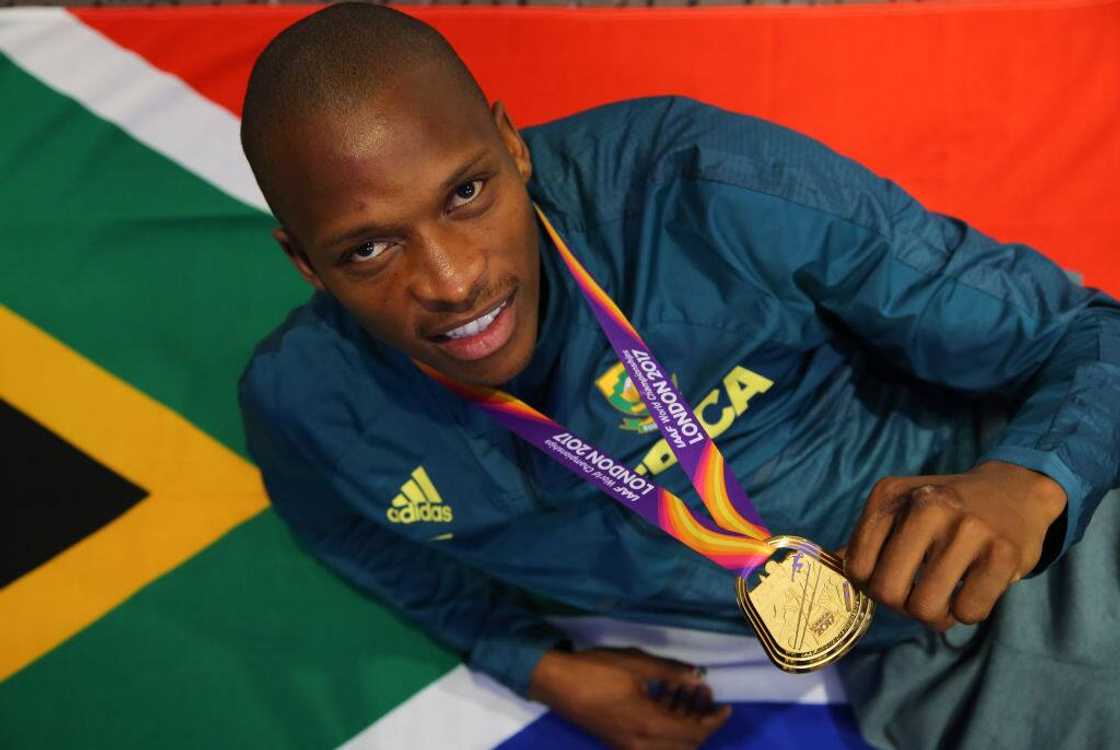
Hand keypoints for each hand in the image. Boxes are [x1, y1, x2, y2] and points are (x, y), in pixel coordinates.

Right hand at [527, 646, 730, 749]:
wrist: (555, 682)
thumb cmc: (596, 670)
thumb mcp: (637, 664)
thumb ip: (671, 673)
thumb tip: (699, 676)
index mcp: (649, 725)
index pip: (695, 733)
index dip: (714, 721)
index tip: (725, 705)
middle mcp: (642, 744)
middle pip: (686, 745)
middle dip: (701, 721)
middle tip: (704, 694)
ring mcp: (628, 746)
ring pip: (670, 745)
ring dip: (683, 722)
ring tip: (685, 691)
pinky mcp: (618, 741)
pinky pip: (653, 742)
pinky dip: (666, 725)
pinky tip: (664, 697)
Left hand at [843, 461, 1065, 629]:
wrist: (1014, 489)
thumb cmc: (945, 508)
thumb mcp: (900, 508)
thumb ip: (868, 539)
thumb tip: (831, 569)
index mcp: (891, 495)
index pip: (857, 567)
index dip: (871, 586)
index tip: (891, 580)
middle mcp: (927, 506)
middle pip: (887, 591)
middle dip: (901, 606)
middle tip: (917, 596)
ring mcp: (968, 528)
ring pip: (926, 608)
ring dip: (935, 615)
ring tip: (945, 597)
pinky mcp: (1004, 553)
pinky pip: (968, 611)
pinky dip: (967, 612)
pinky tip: (973, 589)